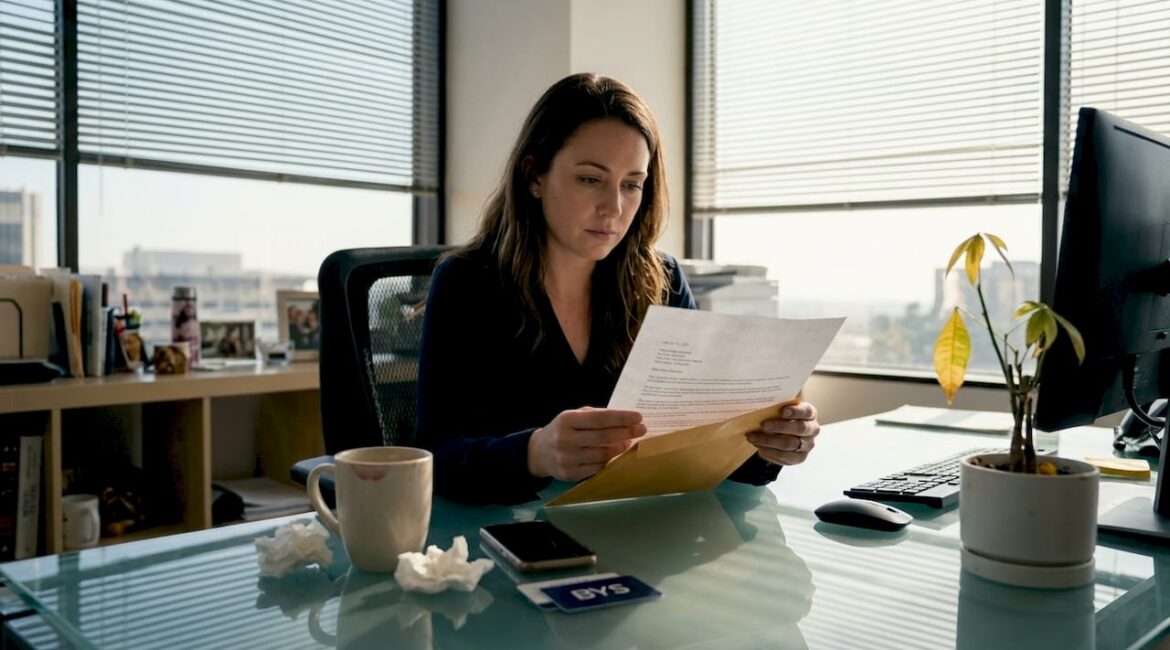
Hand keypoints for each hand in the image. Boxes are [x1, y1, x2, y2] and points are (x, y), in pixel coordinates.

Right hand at [527, 408, 645, 480]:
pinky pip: (596, 468)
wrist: (539, 452)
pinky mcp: (570, 474)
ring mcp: (567, 458)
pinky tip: (615, 455)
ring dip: (619, 448)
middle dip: (626, 432)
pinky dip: (609, 461)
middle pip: (603, 437)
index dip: (621, 418)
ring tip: (629, 442)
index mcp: (567, 420)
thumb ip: (596, 416)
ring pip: (602, 455)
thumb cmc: (563, 430)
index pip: (599, 418)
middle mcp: (565, 439)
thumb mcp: (573, 416)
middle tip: (642, 429)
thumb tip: (625, 420)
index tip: (638, 417)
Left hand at [747, 402, 819, 465]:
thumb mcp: (780, 409)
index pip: (807, 411)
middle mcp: (812, 429)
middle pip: (800, 428)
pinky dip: (769, 450)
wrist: (779, 436)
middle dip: (780, 426)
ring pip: (789, 443)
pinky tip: (758, 445)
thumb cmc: (780, 418)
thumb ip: (777, 405)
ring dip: (769, 440)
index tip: (783, 411)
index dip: (796, 411)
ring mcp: (807, 444)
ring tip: (753, 437)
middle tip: (764, 425)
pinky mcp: (800, 457)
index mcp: (809, 413)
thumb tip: (760, 401)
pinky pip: (784, 455)